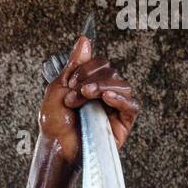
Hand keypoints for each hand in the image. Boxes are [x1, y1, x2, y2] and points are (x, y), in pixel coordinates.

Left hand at [38, 35, 138, 166]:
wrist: (56, 148)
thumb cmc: (55, 123)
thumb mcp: (57, 89)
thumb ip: (72, 65)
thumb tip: (85, 39)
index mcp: (91, 83)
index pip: (101, 63)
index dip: (86, 67)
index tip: (70, 83)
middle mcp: (105, 93)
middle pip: (111, 71)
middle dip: (90, 79)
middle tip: (73, 95)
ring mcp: (115, 108)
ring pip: (122, 85)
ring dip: (101, 87)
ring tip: (84, 98)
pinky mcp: (123, 123)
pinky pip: (132, 105)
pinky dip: (120, 99)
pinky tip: (106, 99)